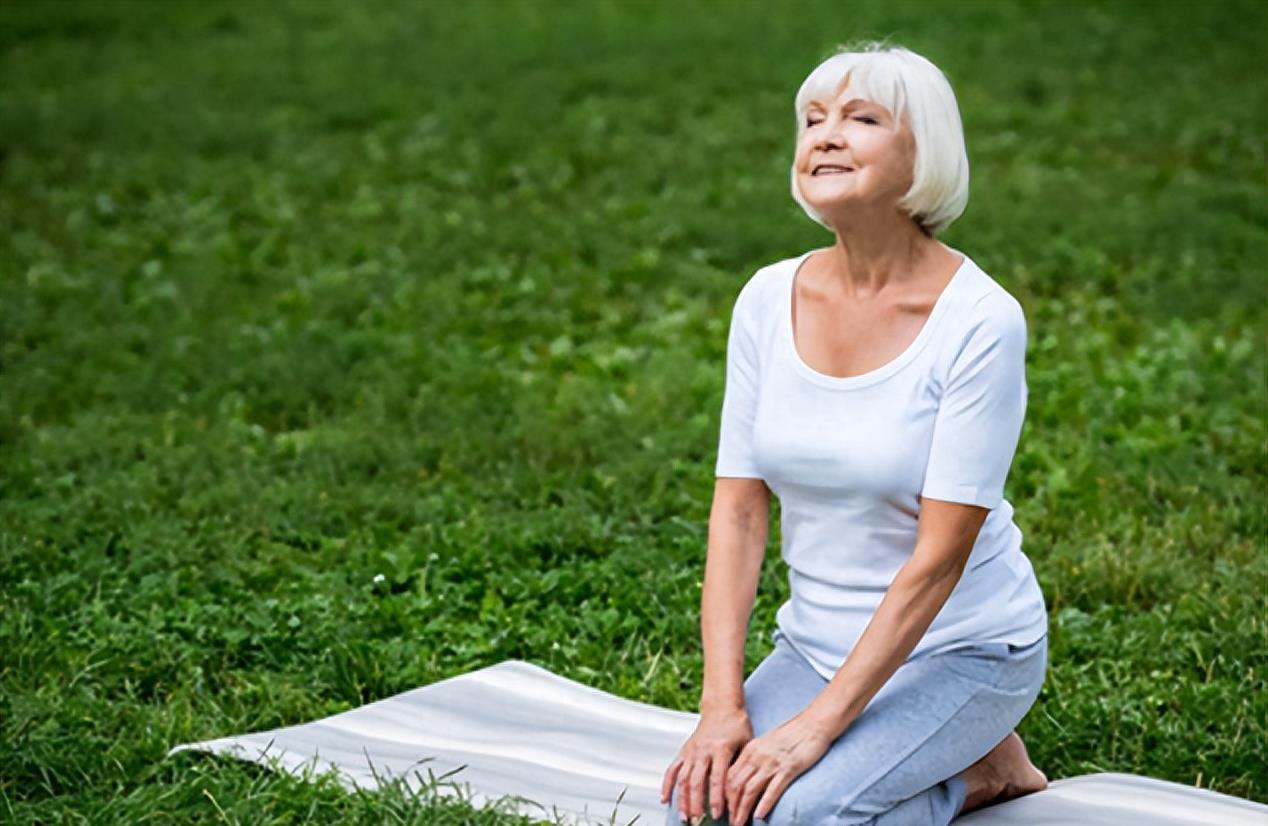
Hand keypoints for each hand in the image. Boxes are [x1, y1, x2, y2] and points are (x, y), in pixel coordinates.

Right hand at [660, 707, 753, 821]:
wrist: (722, 706)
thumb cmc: (737, 726)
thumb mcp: (746, 744)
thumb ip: (740, 766)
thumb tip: (741, 792)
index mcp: (721, 749)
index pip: (718, 778)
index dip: (717, 798)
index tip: (718, 814)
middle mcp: (703, 751)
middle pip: (697, 781)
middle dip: (696, 804)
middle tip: (698, 822)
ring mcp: (691, 751)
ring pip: (683, 778)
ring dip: (682, 800)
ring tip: (684, 817)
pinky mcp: (684, 751)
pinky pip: (672, 770)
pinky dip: (667, 785)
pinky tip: (665, 800)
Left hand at [724, 712, 832, 824]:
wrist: (812, 724)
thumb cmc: (791, 734)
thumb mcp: (766, 743)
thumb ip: (754, 758)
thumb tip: (745, 776)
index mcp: (750, 750)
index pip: (729, 776)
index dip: (724, 795)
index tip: (724, 808)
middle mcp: (757, 756)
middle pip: (736, 785)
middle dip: (731, 807)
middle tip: (730, 821)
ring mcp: (772, 763)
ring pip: (750, 791)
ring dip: (742, 810)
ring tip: (739, 823)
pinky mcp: (788, 769)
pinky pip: (772, 790)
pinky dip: (764, 804)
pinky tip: (759, 816)